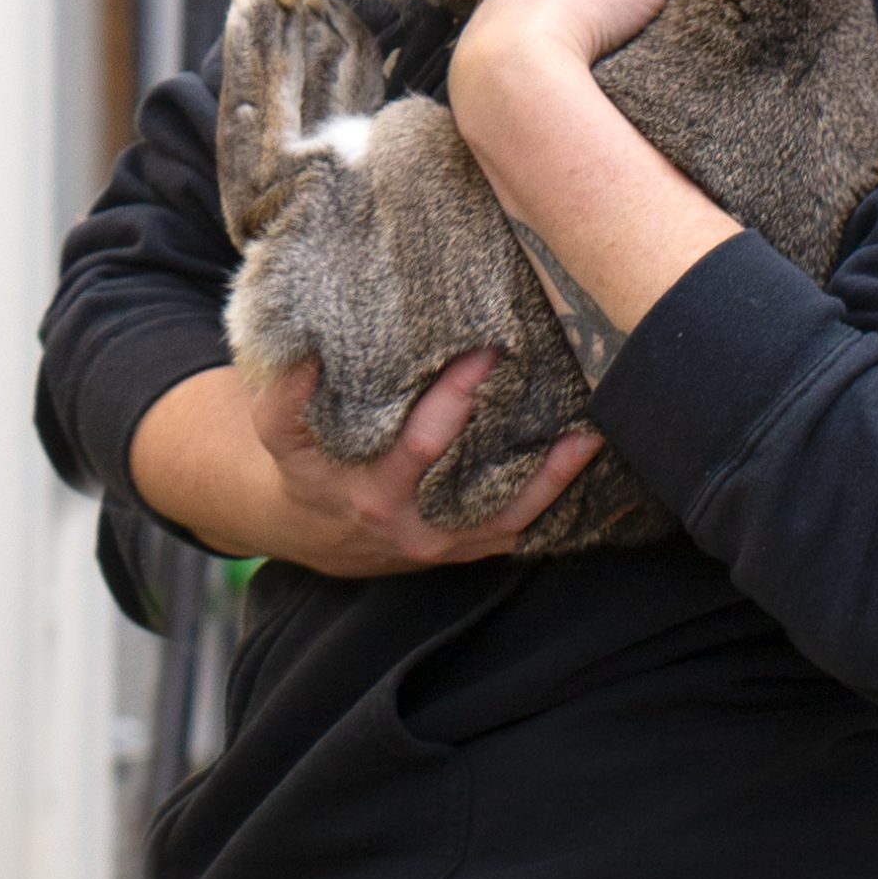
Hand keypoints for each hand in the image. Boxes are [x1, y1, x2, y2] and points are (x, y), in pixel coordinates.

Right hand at [131, 353, 603, 576]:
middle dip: (469, 400)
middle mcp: (388, 510)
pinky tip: (594, 456)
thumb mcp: (283, 425)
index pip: (383, 434)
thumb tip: (305, 331)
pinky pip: (517, 529)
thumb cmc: (314, 455)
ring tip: (587, 428)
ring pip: (494, 510)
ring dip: (544, 471)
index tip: (467, 346)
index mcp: (344, 476)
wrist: (317, 527)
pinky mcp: (465, 548)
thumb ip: (289, 385)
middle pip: (433, 454)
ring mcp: (431, 537)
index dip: (425, 397)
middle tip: (508, 348)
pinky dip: (557, 495)